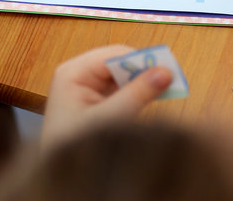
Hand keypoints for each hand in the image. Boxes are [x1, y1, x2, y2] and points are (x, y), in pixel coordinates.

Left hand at [41, 45, 171, 149]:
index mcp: (74, 73)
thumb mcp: (108, 119)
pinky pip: (124, 89)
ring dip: (144, 83)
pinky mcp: (99, 101)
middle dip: (144, 71)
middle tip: (171, 79)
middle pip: (121, 63)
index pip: (114, 55)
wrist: (61, 177)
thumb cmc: (72, 147)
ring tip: (167, 89)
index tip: (167, 68)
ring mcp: (90, 88)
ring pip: (125, 76)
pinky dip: (140, 93)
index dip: (141, 59)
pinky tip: (155, 98)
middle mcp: (80, 75)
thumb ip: (136, 94)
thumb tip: (164, 73)